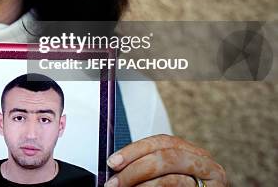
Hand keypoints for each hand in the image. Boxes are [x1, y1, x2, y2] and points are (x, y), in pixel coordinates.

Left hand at [105, 134, 226, 186]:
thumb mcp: (164, 173)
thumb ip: (147, 166)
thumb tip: (117, 166)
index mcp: (190, 151)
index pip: (161, 142)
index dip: (134, 149)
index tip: (113, 161)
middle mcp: (204, 162)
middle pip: (165, 156)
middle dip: (135, 167)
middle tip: (114, 181)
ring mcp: (210, 180)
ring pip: (171, 177)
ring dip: (141, 184)